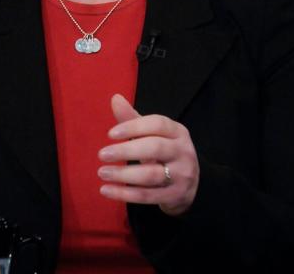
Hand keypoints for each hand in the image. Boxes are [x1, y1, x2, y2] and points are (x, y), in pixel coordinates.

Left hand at [97, 93, 198, 215]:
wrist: (192, 185)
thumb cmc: (164, 153)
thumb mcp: (152, 135)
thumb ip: (133, 119)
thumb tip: (115, 98)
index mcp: (177, 132)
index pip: (157, 124)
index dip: (133, 127)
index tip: (110, 134)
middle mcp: (183, 152)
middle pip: (155, 148)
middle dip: (126, 151)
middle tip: (102, 154)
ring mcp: (182, 176)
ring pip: (151, 175)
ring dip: (123, 175)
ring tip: (101, 173)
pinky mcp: (176, 196)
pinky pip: (148, 196)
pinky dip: (125, 194)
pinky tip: (106, 190)